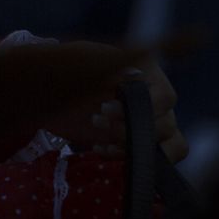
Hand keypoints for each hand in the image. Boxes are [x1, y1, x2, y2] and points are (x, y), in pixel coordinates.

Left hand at [44, 44, 185, 162]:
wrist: (47, 92)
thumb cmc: (68, 68)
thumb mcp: (85, 59)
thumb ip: (111, 63)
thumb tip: (138, 75)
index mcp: (148, 71)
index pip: (166, 97)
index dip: (143, 108)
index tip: (105, 107)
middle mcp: (156, 97)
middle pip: (168, 123)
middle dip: (131, 129)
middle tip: (96, 121)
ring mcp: (152, 122)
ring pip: (172, 144)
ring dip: (136, 147)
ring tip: (104, 142)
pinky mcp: (140, 143)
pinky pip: (158, 158)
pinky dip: (134, 159)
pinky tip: (101, 149)